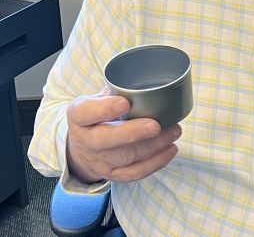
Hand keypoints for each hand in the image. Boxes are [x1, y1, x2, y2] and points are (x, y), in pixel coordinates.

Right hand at [65, 93, 181, 183]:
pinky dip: (156, 162)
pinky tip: (171, 149)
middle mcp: (85, 140)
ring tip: (174, 131)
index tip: (124, 103)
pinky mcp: (112, 175)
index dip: (104, 109)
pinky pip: (134, 173)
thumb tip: (147, 78)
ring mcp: (99, 160)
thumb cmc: (97, 115)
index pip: (85, 112)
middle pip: (105, 140)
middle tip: (155, 125)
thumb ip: (116, 89)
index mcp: (78, 115)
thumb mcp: (97, 98)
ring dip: (153, 145)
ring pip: (125, 157)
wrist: (82, 148)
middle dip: (133, 133)